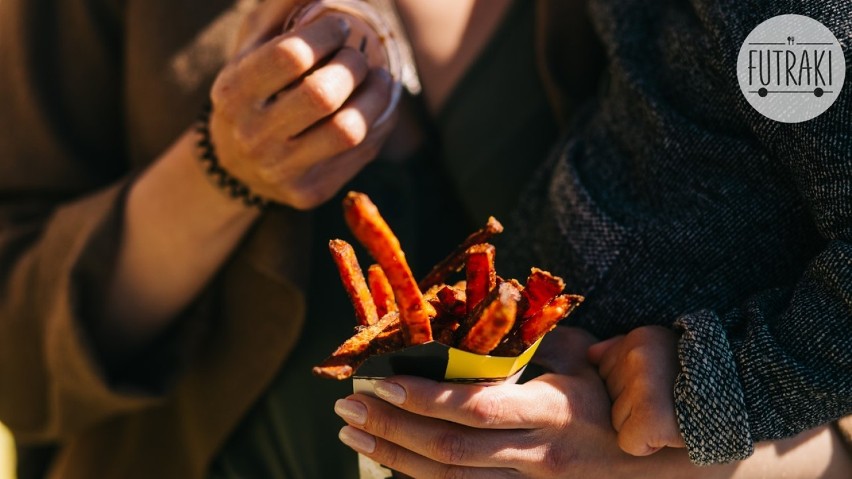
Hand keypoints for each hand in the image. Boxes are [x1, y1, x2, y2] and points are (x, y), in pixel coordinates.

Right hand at [209, 9, 396, 209]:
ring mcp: (280, 170)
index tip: (340, 27)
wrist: (236, 166)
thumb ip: (280, 10)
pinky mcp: (308, 193)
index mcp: (231, 93)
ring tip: (381, 78)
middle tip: (359, 56)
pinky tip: (377, 107)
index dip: (326, 34)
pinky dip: (379, 124)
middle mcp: (251, 136)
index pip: (290, 56)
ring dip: (376, 97)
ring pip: (348, 130)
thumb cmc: (254, 92)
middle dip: (352, 65)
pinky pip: (360, 154)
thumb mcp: (253, 49)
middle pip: (322, 94)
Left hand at [333, 328, 640, 477]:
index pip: (472, 406)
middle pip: (449, 452)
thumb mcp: (588, 355)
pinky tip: (395, 468)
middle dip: (391, 430)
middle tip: (347, 410)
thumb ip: (534, 341)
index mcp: (551, 410)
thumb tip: (486, 318)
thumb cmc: (626, 395)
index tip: (380, 380)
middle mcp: (538, 456)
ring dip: (396, 461)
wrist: (674, 461)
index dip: (421, 398)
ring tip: (356, 437)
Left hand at [587, 326, 685, 455]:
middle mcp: (639, 357)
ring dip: (639, 425)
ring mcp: (644, 385)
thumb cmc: (698, 378)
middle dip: (632, 405)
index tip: (659, 385)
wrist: (745, 396)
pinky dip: (646, 445)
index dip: (628, 387)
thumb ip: (621, 349)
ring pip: (616, 420)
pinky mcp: (652, 416)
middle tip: (668, 400)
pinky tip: (670, 432)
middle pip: (608, 396)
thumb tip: (590, 355)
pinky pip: (628, 442)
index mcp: (640, 338)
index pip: (603, 371)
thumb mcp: (662, 349)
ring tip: (673, 413)